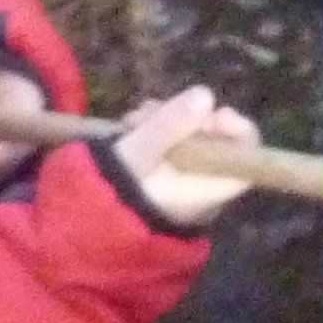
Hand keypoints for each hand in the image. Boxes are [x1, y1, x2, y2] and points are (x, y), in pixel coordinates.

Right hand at [110, 88, 259, 230]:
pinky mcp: (160, 178)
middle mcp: (200, 191)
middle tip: (154, 109)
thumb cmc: (109, 195)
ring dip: (166, 121)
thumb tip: (206, 95)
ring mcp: (180, 185)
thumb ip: (168, 126)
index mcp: (206, 193)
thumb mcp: (136, 156)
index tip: (214, 113)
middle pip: (215, 143)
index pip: (247, 161)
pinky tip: (130, 124)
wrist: (76, 226)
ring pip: (189, 141)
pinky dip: (155, 131)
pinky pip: (170, 148)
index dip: (238, 131)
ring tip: (133, 118)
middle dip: (188, 119)